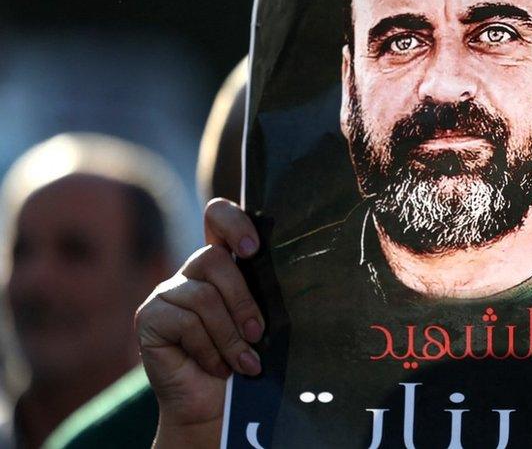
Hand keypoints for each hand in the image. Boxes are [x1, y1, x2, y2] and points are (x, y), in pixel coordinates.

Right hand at [135, 199, 262, 445]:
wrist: (216, 405)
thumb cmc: (245, 358)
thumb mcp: (261, 321)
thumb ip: (264, 292)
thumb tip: (294, 272)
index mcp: (221, 263)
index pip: (217, 216)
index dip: (233, 221)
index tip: (253, 248)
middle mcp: (191, 271)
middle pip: (214, 259)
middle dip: (243, 300)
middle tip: (258, 334)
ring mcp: (167, 292)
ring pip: (203, 296)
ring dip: (229, 335)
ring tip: (243, 362)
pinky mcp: (149, 317)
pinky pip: (184, 322)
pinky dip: (208, 349)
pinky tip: (216, 366)